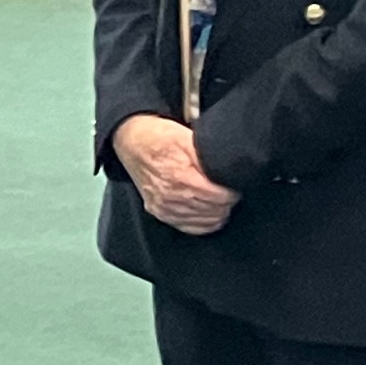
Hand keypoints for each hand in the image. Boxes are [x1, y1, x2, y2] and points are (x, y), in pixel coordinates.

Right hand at [112, 116, 239, 236]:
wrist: (131, 142)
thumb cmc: (158, 137)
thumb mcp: (185, 136)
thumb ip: (208, 154)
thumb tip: (229, 168)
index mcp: (180, 177)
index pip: (218, 197)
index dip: (231, 192)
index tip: (234, 186)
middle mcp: (170, 196)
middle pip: (213, 210)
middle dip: (226, 202)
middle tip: (230, 192)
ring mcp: (164, 207)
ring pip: (204, 221)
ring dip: (217, 212)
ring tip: (221, 200)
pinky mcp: (159, 213)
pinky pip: (190, 227)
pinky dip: (204, 223)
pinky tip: (210, 214)